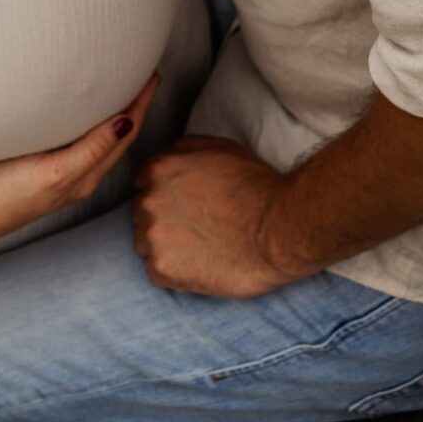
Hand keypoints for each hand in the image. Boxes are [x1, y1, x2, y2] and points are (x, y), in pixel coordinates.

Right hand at [0, 73, 158, 246]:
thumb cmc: (6, 196)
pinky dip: (88, 120)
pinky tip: (80, 109)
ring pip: (97, 136)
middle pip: (116, 135)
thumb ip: (92, 149)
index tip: (153, 75)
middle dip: (132, 106)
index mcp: (86, 177)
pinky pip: (75, 136)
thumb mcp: (56, 172)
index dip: (141, 105)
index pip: (125, 134)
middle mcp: (77, 174)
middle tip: (142, 74)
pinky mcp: (37, 162)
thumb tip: (127, 121)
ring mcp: (57, 168)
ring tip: (120, 86)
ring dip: (111, 112)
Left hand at [132, 135, 303, 295]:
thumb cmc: (258, 186)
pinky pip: (157, 272)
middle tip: (197, 229)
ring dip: (166, 247)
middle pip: (141, 215)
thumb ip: (184, 149)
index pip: (143, 184)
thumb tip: (166, 156)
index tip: (186, 206)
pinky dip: (175, 273)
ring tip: (200, 249)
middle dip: (163, 221)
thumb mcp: (221, 148)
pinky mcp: (162, 270)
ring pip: (146, 245)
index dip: (165, 195)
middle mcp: (148, 201)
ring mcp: (153, 237)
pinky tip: (201, 266)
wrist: (281, 229)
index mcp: (159, 170)